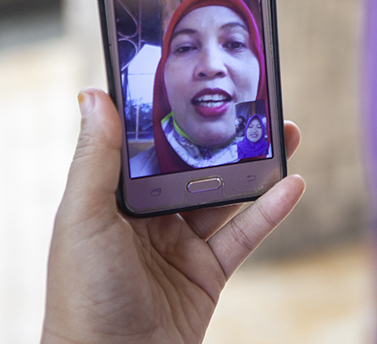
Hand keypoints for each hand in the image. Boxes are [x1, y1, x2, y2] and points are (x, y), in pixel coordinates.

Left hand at [41, 88, 304, 343]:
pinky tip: (292, 185)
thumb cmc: (83, 295)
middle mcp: (147, 218)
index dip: (170, 113)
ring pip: (224, 196)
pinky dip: (270, 211)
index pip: (146, 145)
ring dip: (254, 167)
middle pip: (193, 167)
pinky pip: (244, 235)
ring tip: (284, 132)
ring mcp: (180, 246)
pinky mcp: (208, 274)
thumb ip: (96, 159)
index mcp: (112, 199)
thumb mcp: (84, 218)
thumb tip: (95, 94)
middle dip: (223, 136)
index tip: (194, 80)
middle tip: (253, 104)